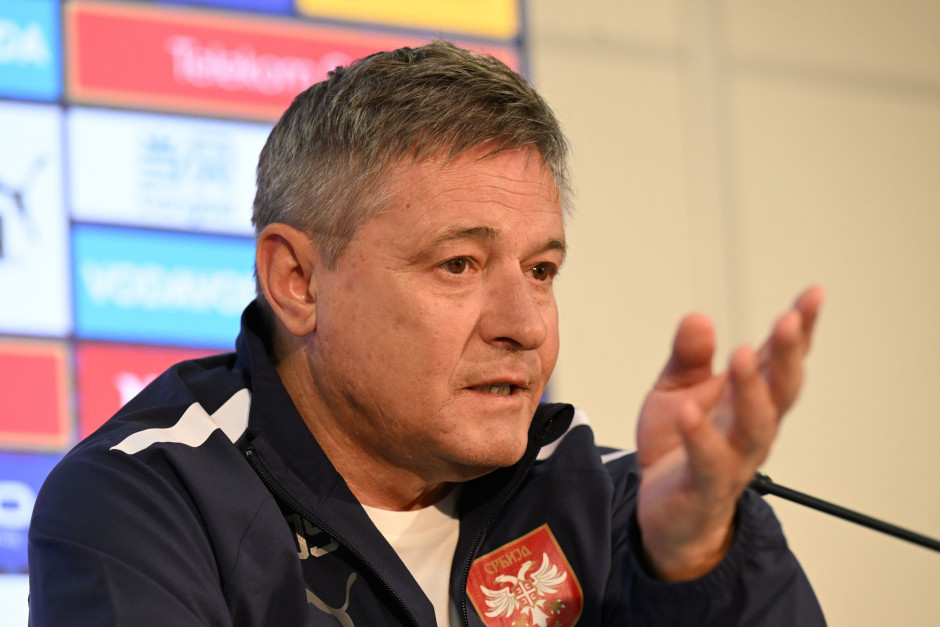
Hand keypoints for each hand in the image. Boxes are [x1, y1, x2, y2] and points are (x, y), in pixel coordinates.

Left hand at [635, 286, 823, 580]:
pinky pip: (709, 462)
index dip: (801, 329)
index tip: (814, 295)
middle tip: (788, 320)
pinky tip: (689, 412)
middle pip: (780, 390)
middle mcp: (750, 427)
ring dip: (752, 391)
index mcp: (747, 398)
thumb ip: (688, 357)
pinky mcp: (706, 487)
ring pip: (756, 426)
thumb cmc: (678, 445)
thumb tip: (698, 317)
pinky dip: (701, 437)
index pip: (779, 360)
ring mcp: (733, 459)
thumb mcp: (677, 389)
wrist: (661, 509)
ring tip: (741, 357)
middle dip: (787, 354)